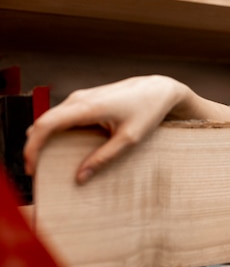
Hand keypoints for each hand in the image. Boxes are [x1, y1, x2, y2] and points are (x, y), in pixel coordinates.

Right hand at [24, 75, 184, 183]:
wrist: (159, 89)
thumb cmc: (148, 111)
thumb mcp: (129, 139)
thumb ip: (104, 158)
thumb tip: (81, 177)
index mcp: (88, 107)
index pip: (46, 124)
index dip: (32, 146)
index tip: (32, 167)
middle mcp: (80, 99)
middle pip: (43, 122)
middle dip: (35, 146)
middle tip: (38, 171)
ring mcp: (82, 97)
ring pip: (52, 119)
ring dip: (45, 139)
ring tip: (48, 162)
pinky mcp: (87, 99)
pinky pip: (64, 116)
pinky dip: (57, 132)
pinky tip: (63, 148)